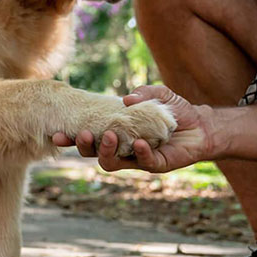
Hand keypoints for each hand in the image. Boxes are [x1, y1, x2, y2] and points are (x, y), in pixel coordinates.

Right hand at [53, 86, 216, 172]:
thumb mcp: (158, 94)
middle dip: (82, 145)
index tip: (56, 132)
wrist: (200, 126)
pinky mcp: (154, 164)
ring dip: (105, 151)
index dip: (70, 138)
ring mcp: (135, 159)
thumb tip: (127, 99)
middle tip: (81, 134)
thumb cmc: (174, 110)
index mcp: (114, 131)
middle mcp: (120, 147)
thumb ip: (143, 92)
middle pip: (92, 153)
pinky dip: (139, 153)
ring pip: (110, 163)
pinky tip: (140, 142)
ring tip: (108, 136)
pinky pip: (141, 163)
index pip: (87, 136)